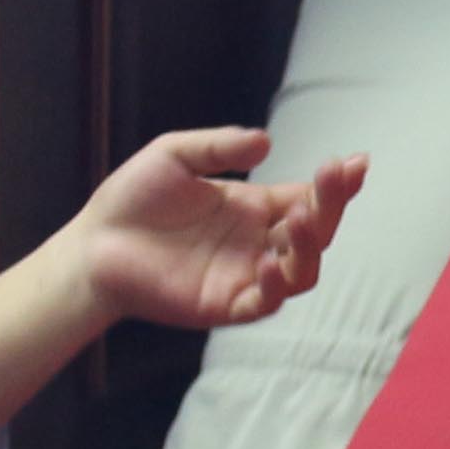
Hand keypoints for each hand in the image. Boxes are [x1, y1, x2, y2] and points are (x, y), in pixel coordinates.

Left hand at [70, 128, 364, 332]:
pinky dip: (273, 286)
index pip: (308, 197)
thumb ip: (219, 147)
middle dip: (331, 207)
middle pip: (315, 232)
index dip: (336, 184)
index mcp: (253, 207)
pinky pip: (264, 303)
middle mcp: (257, 242)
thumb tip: (268, 143)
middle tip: (331, 181)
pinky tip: (267, 262)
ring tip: (300, 219)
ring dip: (310, 247)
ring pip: (301, 272)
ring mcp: (244, 275)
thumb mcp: (175, 155)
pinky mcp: (224, 305)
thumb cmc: (132, 199)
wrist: (93, 245)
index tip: (356, 163)